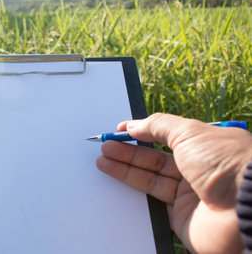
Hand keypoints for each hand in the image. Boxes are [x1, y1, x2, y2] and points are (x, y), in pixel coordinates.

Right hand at [96, 113, 251, 253]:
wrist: (246, 209)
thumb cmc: (228, 165)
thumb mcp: (190, 132)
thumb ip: (158, 126)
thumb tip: (135, 125)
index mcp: (204, 145)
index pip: (165, 136)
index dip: (141, 132)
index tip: (120, 130)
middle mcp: (197, 168)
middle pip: (154, 157)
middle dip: (128, 150)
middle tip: (106, 145)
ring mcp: (189, 193)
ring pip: (150, 177)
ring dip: (125, 167)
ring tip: (103, 159)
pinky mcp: (181, 216)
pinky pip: (152, 200)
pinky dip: (134, 189)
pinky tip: (118, 179)